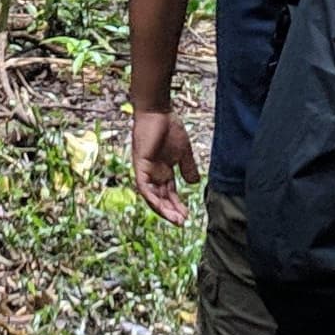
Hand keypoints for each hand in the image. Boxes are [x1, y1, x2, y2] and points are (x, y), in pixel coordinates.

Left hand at [130, 107, 197, 222]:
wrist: (158, 111)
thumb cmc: (169, 128)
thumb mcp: (183, 152)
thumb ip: (188, 168)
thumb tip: (194, 184)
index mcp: (163, 172)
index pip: (168, 194)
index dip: (176, 206)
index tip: (186, 217)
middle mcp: (153, 174)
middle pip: (160, 199)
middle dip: (170, 212)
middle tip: (181, 222)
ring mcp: (145, 171)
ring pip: (151, 197)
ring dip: (162, 209)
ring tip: (174, 219)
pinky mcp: (140, 165)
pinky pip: (143, 186)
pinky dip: (151, 197)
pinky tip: (160, 206)